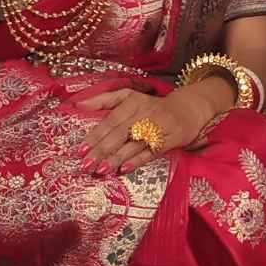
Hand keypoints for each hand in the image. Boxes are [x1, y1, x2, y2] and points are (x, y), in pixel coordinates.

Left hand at [76, 86, 215, 175]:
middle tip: (86, 164)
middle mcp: (145, 113)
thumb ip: (103, 100)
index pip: (111, 120)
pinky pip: (150, 152)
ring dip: (116, 158)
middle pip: (120, 133)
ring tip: (101, 169)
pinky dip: (137, 161)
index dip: (96, 135)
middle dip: (102, 150)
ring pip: (133, 144)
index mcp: (133, 101)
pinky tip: (123, 169)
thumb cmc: (151, 105)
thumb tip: (77, 104)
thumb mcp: (128, 96)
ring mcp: (158, 127)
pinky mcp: (169, 141)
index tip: (81, 148)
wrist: (188, 109)